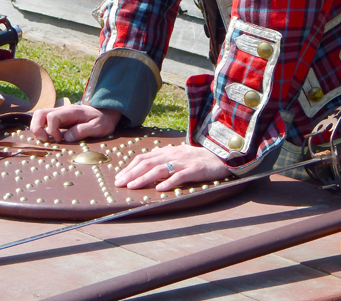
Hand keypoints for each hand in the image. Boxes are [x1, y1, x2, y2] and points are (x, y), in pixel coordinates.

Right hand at [30, 103, 121, 142]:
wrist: (107, 113)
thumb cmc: (103, 120)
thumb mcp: (98, 127)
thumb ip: (83, 130)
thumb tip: (66, 137)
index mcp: (72, 112)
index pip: (52, 117)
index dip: (52, 130)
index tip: (60, 139)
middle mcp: (63, 111)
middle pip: (40, 113)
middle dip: (37, 128)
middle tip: (45, 140)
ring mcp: (60, 115)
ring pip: (39, 116)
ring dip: (37, 128)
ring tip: (45, 140)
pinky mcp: (59, 120)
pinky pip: (44, 121)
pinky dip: (41, 129)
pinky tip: (48, 138)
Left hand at [114, 142, 228, 190]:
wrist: (221, 156)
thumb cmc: (197, 159)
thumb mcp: (178, 157)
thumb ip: (164, 161)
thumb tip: (145, 170)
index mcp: (168, 151)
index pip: (145, 157)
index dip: (130, 167)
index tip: (119, 177)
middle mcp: (173, 154)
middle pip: (149, 162)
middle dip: (132, 173)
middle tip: (119, 184)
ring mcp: (184, 161)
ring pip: (161, 168)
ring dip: (144, 178)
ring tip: (133, 186)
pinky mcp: (195, 169)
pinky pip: (180, 175)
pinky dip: (169, 182)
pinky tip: (160, 189)